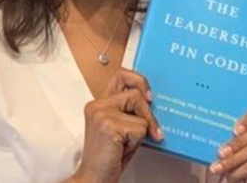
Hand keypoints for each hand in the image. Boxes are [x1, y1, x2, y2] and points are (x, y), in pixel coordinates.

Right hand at [74, 68, 163, 182]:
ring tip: (128, 143)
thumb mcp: (121, 128)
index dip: (138, 81)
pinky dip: (137, 141)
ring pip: (139, 108)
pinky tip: (123, 149)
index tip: (148, 96)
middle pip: (135, 91)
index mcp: (99, 103)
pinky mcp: (109, 125)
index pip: (121, 75)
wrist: (94, 179)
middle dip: (147, 110)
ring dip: (142, 129)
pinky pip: (139, 127)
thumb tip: (152, 102)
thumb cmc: (109, 158)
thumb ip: (130, 112)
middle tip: (152, 126)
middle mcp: (98, 104)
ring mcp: (101, 113)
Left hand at [208, 105, 246, 181]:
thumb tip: (210, 121)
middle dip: (239, 141)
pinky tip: (229, 175)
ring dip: (233, 159)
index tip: (235, 127)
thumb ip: (222, 131)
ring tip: (218, 165)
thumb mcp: (218, 143)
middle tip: (222, 151)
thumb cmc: (220, 162)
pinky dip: (238, 171)